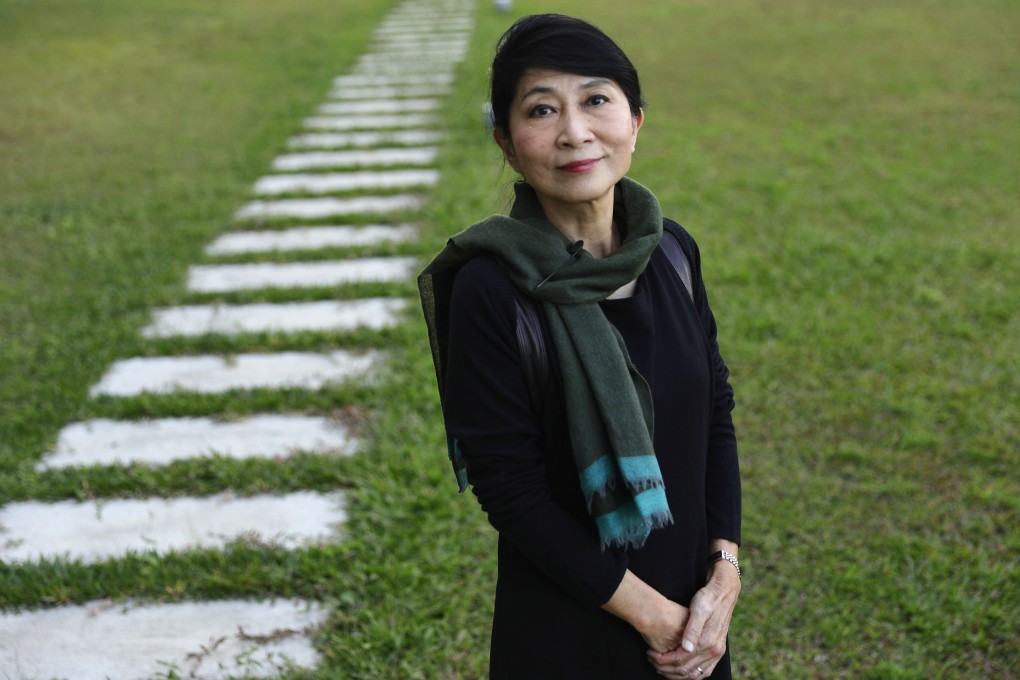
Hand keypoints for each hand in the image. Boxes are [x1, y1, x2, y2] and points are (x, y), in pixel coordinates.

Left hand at [646, 560, 740, 676]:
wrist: (724, 593)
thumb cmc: (708, 598)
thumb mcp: (699, 608)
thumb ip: (692, 629)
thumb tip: (685, 648)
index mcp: (708, 642)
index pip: (681, 660)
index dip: (663, 660)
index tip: (651, 654)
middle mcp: (714, 651)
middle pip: (686, 670)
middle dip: (666, 668)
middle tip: (652, 660)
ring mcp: (717, 653)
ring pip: (695, 674)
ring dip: (676, 675)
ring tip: (661, 667)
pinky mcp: (717, 651)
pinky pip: (704, 672)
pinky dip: (690, 675)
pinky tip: (679, 672)